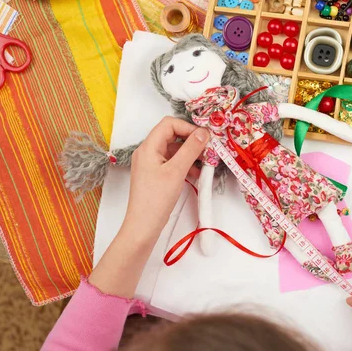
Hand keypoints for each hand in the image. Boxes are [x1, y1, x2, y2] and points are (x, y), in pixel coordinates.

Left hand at [123, 117, 208, 242]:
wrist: (143, 226)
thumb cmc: (156, 199)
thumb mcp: (177, 171)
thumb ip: (191, 149)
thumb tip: (203, 133)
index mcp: (148, 147)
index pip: (169, 124)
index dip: (188, 127)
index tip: (204, 138)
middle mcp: (148, 152)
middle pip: (172, 135)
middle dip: (191, 141)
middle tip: (208, 150)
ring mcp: (151, 164)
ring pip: (174, 150)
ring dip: (190, 154)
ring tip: (205, 163)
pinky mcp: (156, 175)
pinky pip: (173, 162)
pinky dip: (186, 164)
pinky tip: (197, 174)